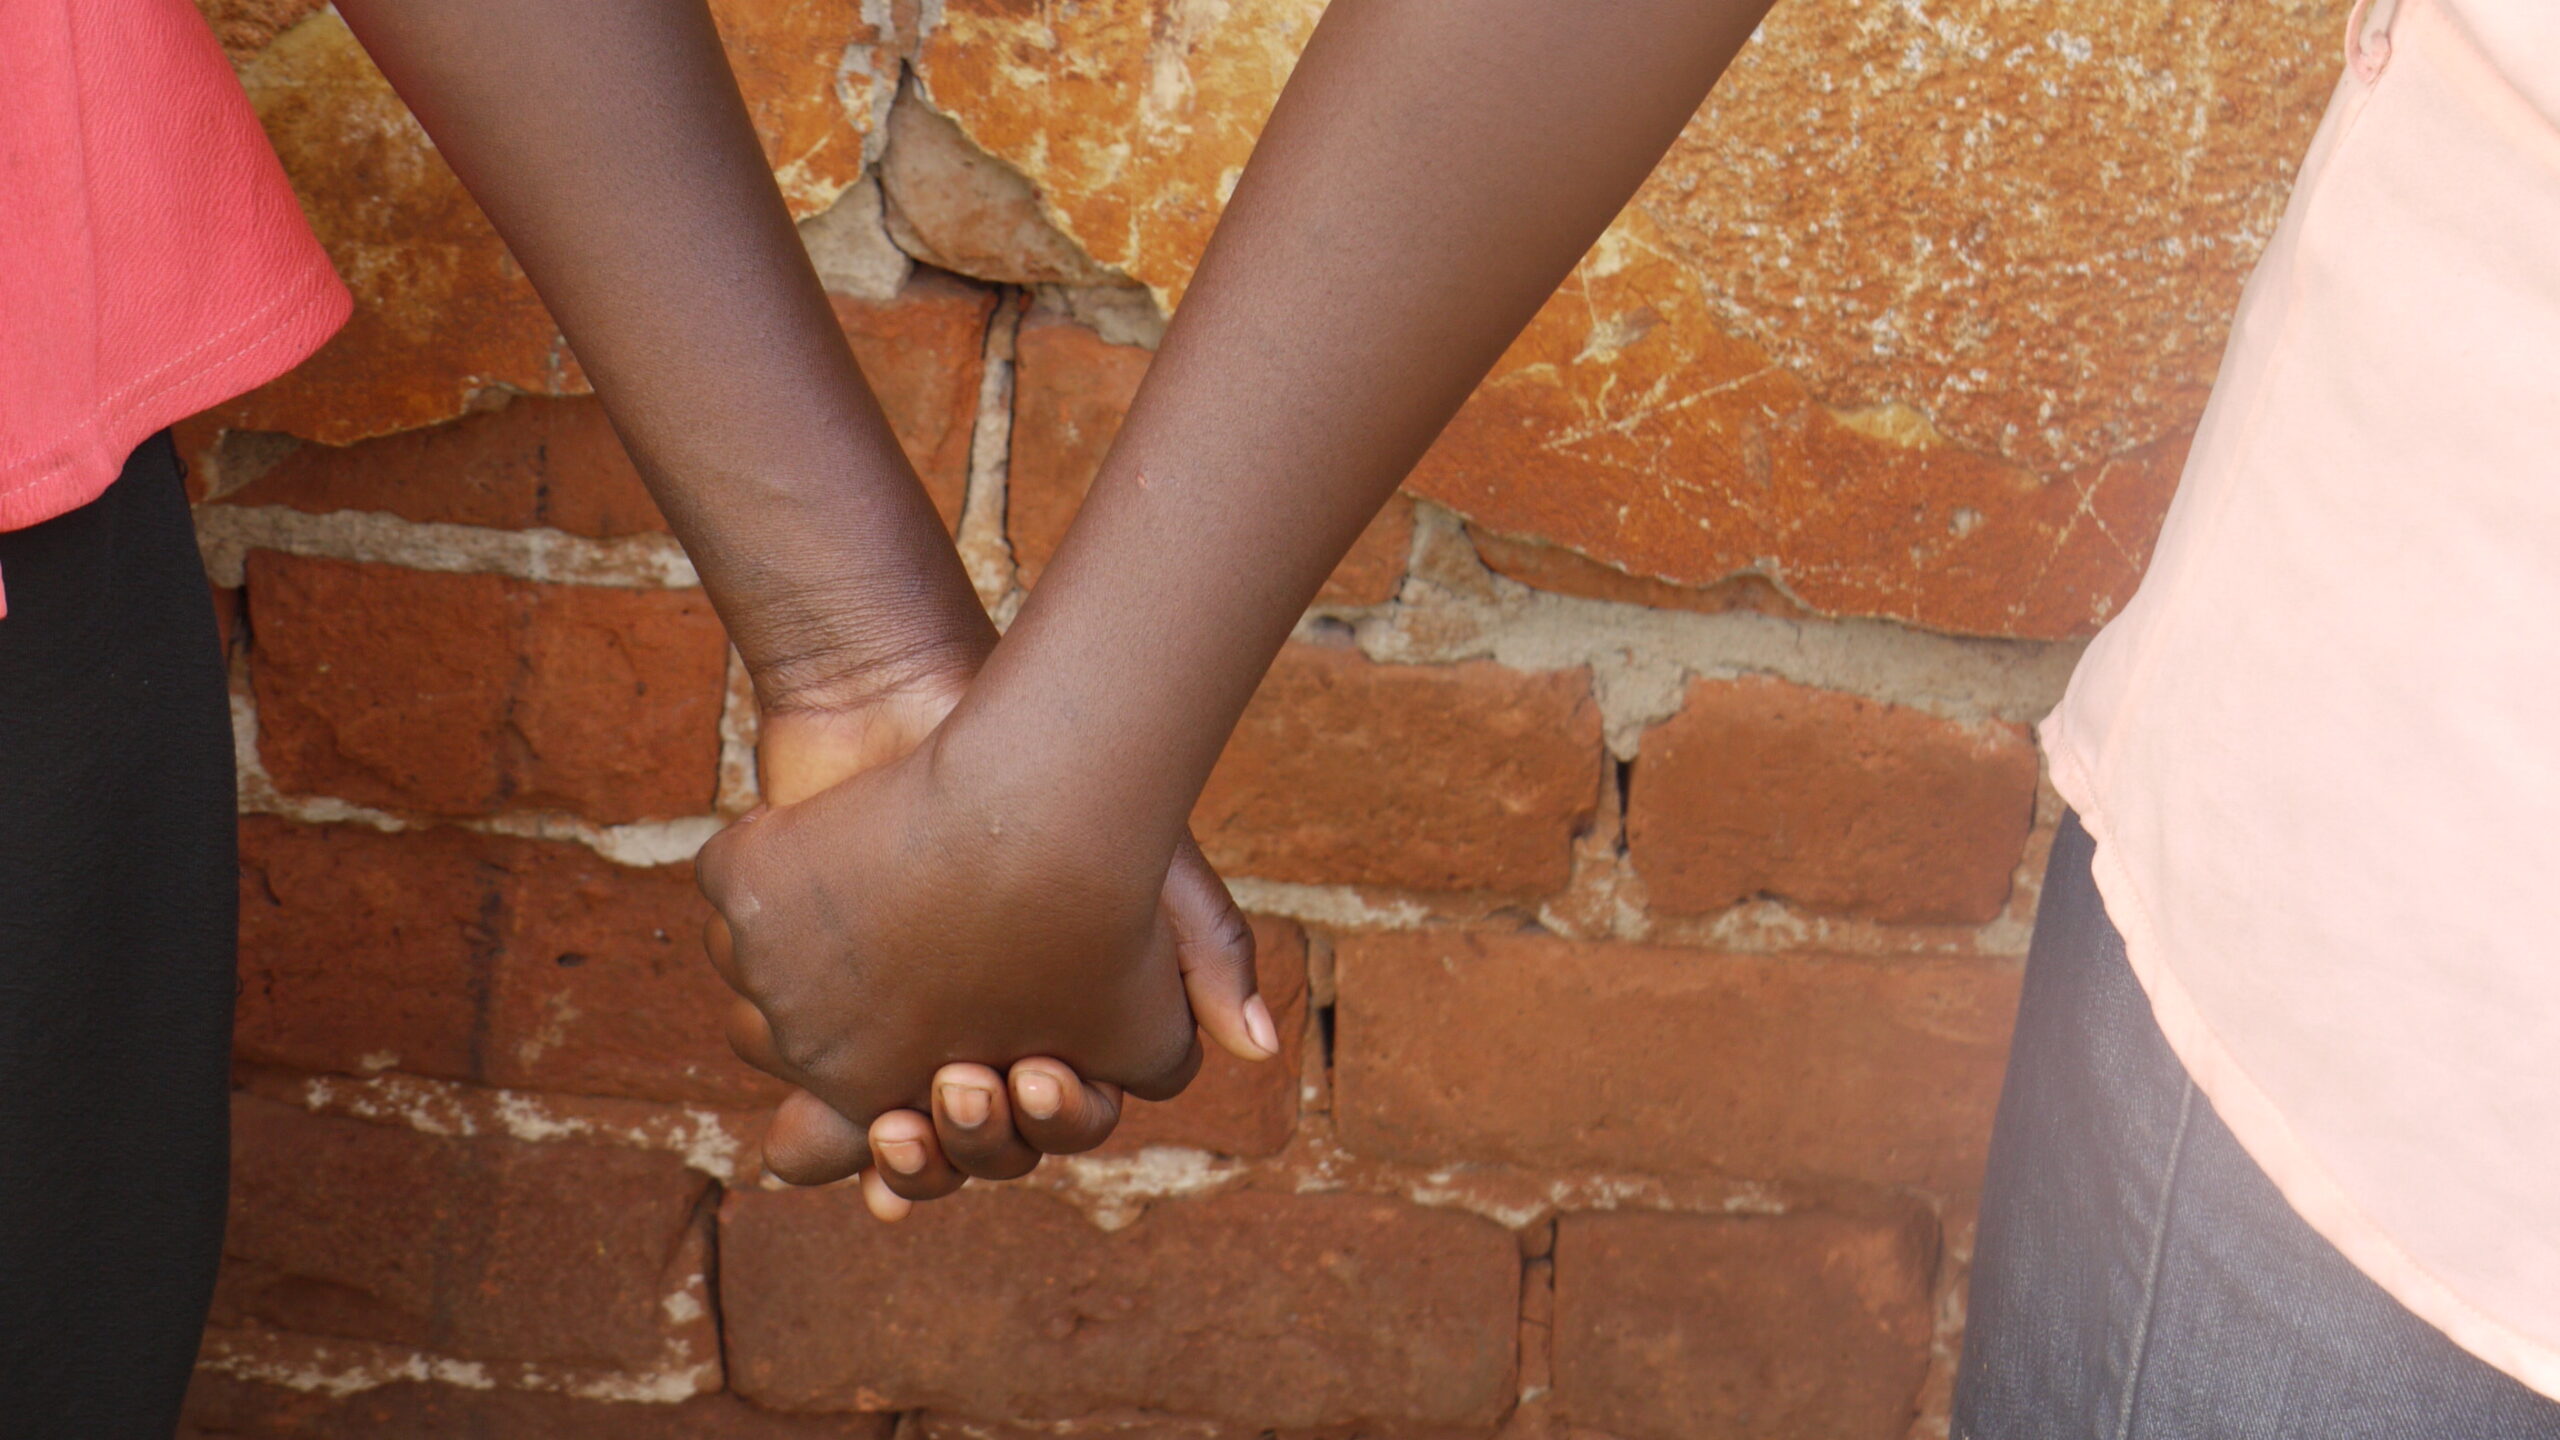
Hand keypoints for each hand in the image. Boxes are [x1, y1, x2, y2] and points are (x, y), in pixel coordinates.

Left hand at [702, 683, 1277, 1218]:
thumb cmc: (1038, 787)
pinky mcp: (820, 1024)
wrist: (899, 713)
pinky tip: (820, 1137)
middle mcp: (983, 1049)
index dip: (1060, 1118)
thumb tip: (1262, 1049)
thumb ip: (1205, 951)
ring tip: (894, 1127)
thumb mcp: (1145, 864)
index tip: (1046, 1076)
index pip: (1069, 1117)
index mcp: (1063, 1028)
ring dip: (909, 1163)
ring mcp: (898, 1043)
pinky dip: (823, 1147)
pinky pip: (822, 1122)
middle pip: (989, 1150)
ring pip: (909, 1151)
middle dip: (980, 1141)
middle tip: (962, 1087)